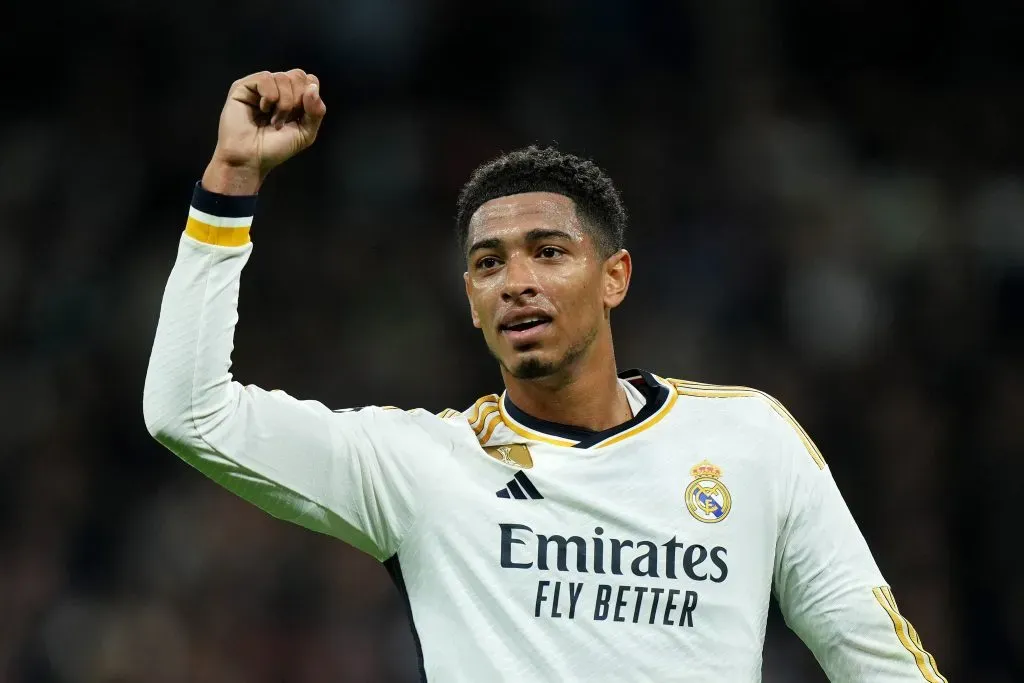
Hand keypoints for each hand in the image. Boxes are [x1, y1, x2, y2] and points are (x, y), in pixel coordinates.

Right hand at [202, 69, 326, 194]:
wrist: (251, 158)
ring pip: (283, 77)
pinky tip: (262, 110)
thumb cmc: (275, 147)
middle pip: (298, 75)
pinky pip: (266, 78)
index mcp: (293, 96)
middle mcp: (277, 88)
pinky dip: (269, 97)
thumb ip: (316, 111)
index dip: (309, 96)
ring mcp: (261, 86)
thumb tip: (313, 86)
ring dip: (283, 104)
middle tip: (285, 120)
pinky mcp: (244, 86)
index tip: (301, 116)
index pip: (310, 80)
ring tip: (273, 121)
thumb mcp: (306, 133)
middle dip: (297, 101)